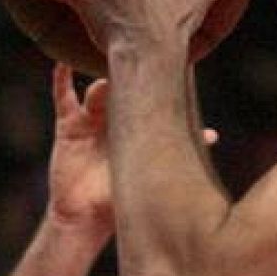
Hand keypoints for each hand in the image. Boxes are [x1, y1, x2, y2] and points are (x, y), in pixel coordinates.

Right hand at [43, 64, 219, 237]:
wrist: (87, 215)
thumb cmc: (122, 197)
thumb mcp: (149, 173)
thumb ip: (176, 151)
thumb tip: (214, 135)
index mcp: (137, 129)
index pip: (150, 100)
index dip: (157, 85)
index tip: (170, 65)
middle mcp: (117, 120)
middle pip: (122, 91)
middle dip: (128, 79)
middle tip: (138, 59)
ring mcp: (93, 120)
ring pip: (97, 93)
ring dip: (102, 87)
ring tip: (107, 85)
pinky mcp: (69, 125)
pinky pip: (63, 97)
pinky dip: (62, 80)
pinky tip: (62, 64)